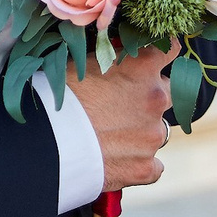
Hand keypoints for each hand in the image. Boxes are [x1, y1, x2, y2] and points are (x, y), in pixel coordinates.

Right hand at [67, 44, 173, 190]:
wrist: (46, 140)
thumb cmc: (58, 95)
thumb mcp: (83, 63)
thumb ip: (113, 60)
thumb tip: (121, 57)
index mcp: (142, 68)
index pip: (169, 50)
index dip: (159, 55)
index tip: (151, 60)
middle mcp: (156, 99)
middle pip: (168, 92)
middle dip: (150, 96)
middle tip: (121, 103)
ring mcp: (153, 136)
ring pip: (157, 130)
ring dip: (141, 130)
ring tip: (110, 135)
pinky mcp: (146, 167)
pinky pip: (153, 165)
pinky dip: (138, 161)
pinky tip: (117, 159)